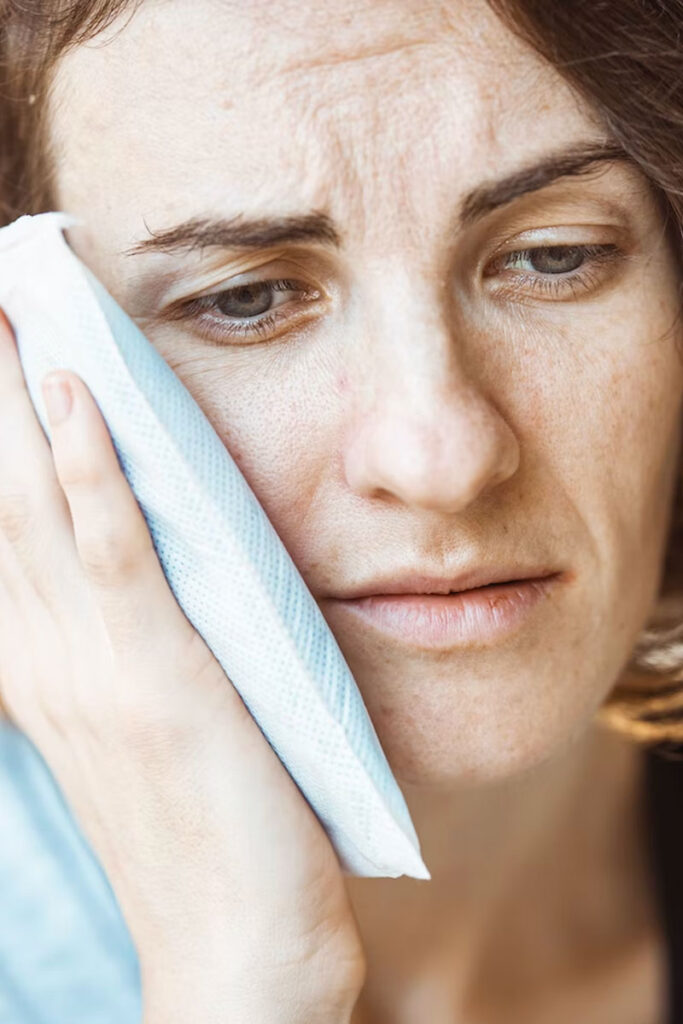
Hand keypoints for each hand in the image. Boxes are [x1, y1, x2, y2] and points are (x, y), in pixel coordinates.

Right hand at [0, 309, 364, 1022]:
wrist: (234, 944)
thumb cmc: (199, 833)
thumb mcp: (139, 728)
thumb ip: (115, 651)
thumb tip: (117, 573)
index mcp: (38, 670)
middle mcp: (44, 657)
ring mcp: (94, 665)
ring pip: (36, 506)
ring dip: (21, 402)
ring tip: (11, 315)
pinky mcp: (158, 675)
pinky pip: (115, 554)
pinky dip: (90, 470)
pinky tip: (80, 398)